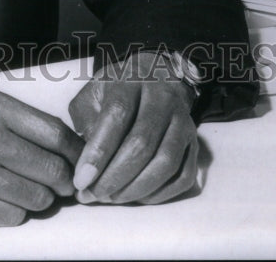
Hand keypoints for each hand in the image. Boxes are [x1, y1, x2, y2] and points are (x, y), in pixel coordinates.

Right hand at [0, 87, 82, 225]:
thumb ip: (14, 118)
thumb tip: (64, 145)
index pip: (55, 134)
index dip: (75, 153)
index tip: (80, 162)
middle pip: (51, 170)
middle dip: (62, 181)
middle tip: (60, 185)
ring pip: (36, 198)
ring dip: (39, 199)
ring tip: (26, 191)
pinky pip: (11, 218)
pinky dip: (13, 212)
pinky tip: (0, 200)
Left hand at [68, 52, 197, 204]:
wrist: (157, 76)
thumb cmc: (117, 90)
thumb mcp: (93, 93)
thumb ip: (85, 120)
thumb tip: (88, 160)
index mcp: (130, 82)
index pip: (117, 115)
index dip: (99, 151)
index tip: (82, 180)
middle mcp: (161, 99)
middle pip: (142, 143)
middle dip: (115, 176)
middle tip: (94, 194)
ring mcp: (182, 121)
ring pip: (166, 162)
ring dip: (137, 188)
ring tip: (112, 198)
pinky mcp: (194, 142)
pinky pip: (184, 175)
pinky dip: (161, 193)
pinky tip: (139, 197)